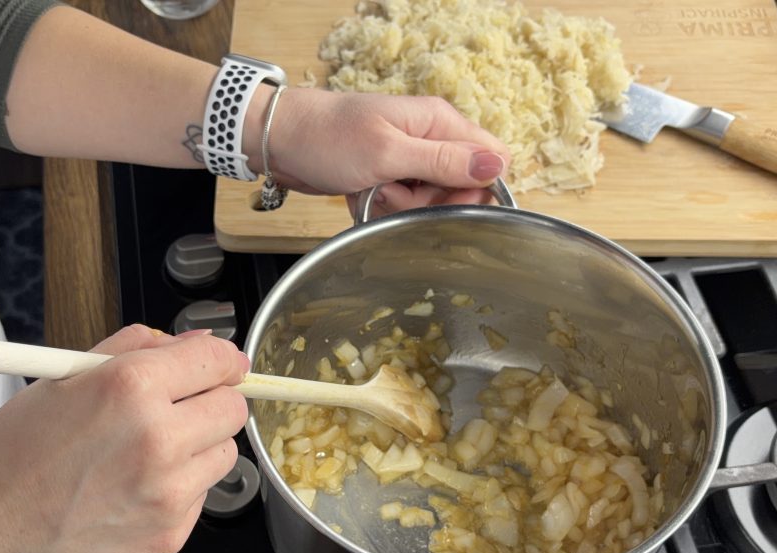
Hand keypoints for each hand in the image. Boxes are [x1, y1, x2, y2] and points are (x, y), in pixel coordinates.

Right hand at [0, 325, 249, 552]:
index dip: (223, 361)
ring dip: (199, 449)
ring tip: (147, 455)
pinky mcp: (170, 534)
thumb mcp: (61, 378)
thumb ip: (132, 348)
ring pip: (224, 455)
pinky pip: (199, 498)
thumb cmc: (10, 458)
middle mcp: (158, 438)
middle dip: (211, 403)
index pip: (217, 361)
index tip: (221, 367)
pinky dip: (179, 490)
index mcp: (130, 387)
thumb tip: (189, 341)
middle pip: (232, 409)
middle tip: (178, 411)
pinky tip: (133, 492)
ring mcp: (168, 492)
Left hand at [267, 88, 510, 214]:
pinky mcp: (390, 175)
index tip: (446, 201)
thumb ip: (443, 161)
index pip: (492, 157)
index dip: (477, 187)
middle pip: (460, 186)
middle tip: (394, 192)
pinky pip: (404, 203)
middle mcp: (430, 137)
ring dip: (402, 206)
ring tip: (373, 190)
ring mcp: (409, 158)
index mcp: (439, 121)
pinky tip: (364, 197)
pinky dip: (385, 207)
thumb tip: (496, 166)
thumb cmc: (327, 138)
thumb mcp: (388, 152)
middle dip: (429, 201)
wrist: (280, 140)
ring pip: (430, 200)